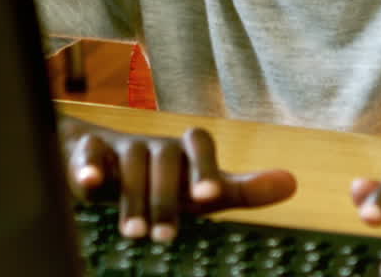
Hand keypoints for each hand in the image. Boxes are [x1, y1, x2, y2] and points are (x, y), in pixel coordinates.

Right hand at [59, 116, 296, 241]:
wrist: (101, 161)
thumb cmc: (163, 183)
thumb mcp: (200, 191)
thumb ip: (242, 190)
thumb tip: (293, 182)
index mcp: (184, 150)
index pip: (199, 142)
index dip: (204, 167)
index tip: (207, 199)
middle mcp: (156, 144)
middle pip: (163, 159)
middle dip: (163, 199)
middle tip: (163, 238)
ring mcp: (121, 145)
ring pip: (130, 160)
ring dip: (132, 197)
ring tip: (134, 233)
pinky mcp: (87, 150)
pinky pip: (88, 152)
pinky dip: (88, 166)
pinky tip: (88, 186)